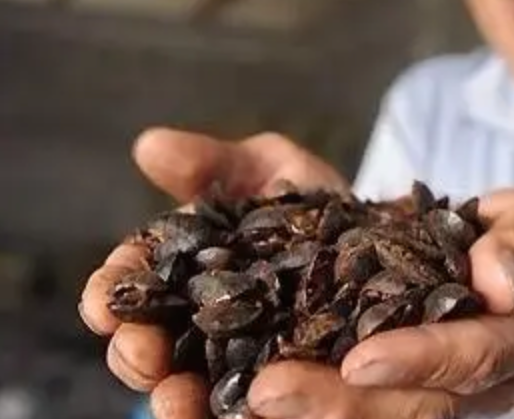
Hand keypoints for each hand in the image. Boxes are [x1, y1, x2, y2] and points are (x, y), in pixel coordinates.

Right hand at [78, 127, 347, 418]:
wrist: (386, 235)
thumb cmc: (314, 202)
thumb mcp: (271, 169)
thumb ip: (215, 164)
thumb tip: (149, 145)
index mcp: (185, 269)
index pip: (134, 281)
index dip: (111, 291)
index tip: (103, 301)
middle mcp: (201, 321)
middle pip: (151, 344)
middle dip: (135, 351)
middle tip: (140, 351)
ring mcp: (240, 361)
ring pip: (192, 388)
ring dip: (174, 397)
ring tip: (175, 397)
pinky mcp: (283, 388)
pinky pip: (254, 408)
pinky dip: (237, 413)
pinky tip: (242, 412)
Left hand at [245, 189, 513, 418]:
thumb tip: (496, 285)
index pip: (476, 355)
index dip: (421, 360)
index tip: (359, 362)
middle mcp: (490, 384)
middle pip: (420, 408)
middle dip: (345, 406)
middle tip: (268, 394)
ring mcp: (450, 397)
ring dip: (319, 414)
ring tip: (252, 404)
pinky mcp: (409, 393)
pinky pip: (367, 407)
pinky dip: (316, 407)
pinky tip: (256, 404)